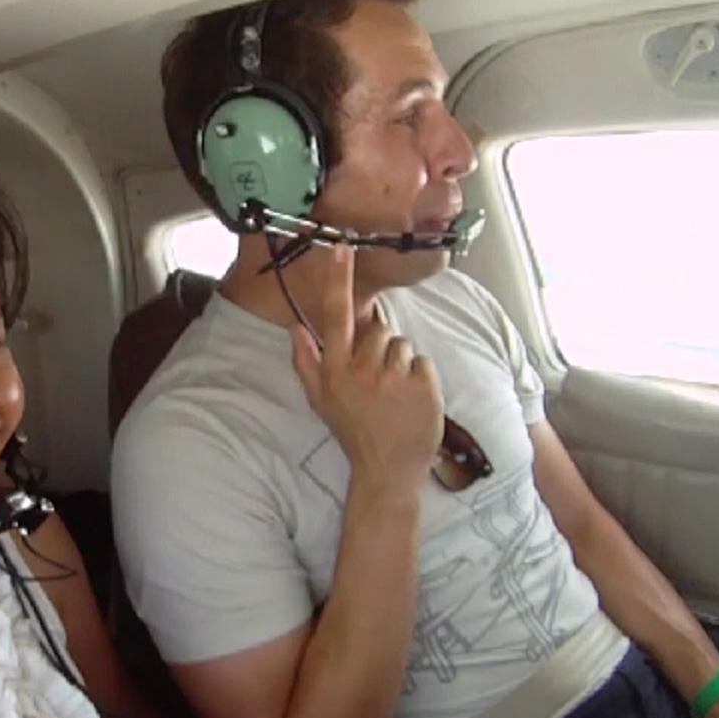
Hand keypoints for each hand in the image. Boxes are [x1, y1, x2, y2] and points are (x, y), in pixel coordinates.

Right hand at [289, 244, 442, 491]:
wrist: (387, 470)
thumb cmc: (353, 432)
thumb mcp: (320, 401)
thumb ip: (306, 363)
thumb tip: (296, 327)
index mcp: (335, 371)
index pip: (334, 316)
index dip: (337, 280)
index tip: (342, 247)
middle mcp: (361, 371)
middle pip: (378, 330)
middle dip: (380, 347)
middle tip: (378, 380)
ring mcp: (393, 378)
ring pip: (402, 344)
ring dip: (401, 363)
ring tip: (395, 393)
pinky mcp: (422, 386)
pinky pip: (423, 361)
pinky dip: (421, 377)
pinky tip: (412, 399)